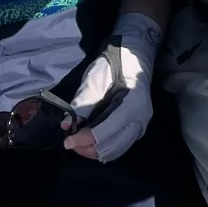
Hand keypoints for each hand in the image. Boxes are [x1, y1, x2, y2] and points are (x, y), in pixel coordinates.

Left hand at [63, 12, 161, 162]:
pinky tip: (90, 140)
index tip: (66, 141)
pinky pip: (120, 146)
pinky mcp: (137, 128)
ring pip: (116, 151)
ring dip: (95, 151)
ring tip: (78, 142)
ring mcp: (141, 126)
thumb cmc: (113, 63)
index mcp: (132, 106)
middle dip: (88, 149)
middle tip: (69, 142)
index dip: (83, 139)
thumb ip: (82, 104)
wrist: (133, 56)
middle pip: (111, 148)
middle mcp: (140, 120)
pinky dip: (103, 147)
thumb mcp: (94, 80)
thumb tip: (67, 125)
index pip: (104, 133)